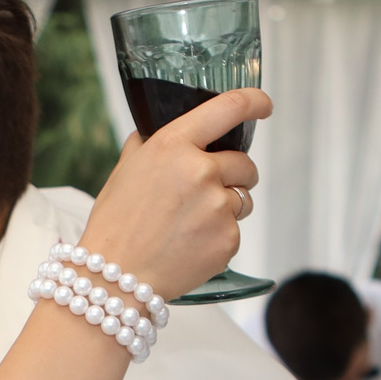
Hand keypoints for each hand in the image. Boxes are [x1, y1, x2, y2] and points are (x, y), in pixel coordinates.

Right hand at [76, 86, 270, 303]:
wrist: (116, 277)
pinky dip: (218, 236)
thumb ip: (145, 146)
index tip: (264, 105)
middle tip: (208, 192)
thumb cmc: (116, 223)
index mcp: (173, 145)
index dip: (253, 102)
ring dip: (227, 207)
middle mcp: (200, 171)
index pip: (227, 109)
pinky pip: (235, 230)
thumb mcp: (124, 171)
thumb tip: (152, 133)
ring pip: (243, 198)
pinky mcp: (228, 238)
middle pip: (244, 163)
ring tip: (192, 223)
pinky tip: (191, 245)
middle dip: (235, 175)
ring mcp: (217, 206)